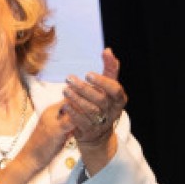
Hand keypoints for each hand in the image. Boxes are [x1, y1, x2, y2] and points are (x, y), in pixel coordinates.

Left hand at [62, 48, 125, 172]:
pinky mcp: (89, 131)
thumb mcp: (108, 86)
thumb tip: (108, 50)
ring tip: (65, 89)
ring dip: (76, 99)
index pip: (115, 90)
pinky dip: (73, 112)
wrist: (97, 132)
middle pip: (100, 100)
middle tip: (69, 78)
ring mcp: (101, 123)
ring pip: (90, 110)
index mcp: (119, 100)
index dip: (103, 82)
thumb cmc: (103, 102)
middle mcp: (112, 112)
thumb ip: (110, 68)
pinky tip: (65, 104)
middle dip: (84, 89)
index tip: (88, 74)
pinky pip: (81, 121)